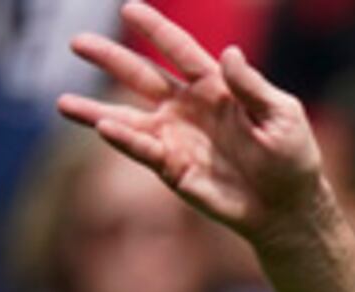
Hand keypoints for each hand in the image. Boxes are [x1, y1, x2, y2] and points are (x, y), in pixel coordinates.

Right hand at [61, 2, 326, 244]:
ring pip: (129, 118)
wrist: (289, 209)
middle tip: (77, 42)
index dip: (156, 30)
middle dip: (110, 59)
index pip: (180, 51)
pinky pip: (144, 151)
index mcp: (216, 87)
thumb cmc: (292, 158)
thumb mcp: (282, 116)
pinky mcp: (174, 168)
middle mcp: (188, 107)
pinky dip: (124, 141)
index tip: (129, 9)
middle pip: (142, 76)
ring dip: (96, 112)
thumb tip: (230, 53)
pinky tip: (103, 127)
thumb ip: (252, 86)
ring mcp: (177, 137)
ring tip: (63, 104)